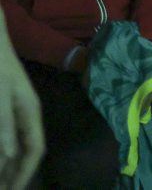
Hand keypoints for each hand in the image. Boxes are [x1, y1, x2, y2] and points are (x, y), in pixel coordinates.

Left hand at [0, 43, 44, 189]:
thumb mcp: (0, 94)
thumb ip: (4, 123)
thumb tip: (10, 154)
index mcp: (29, 112)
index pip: (33, 150)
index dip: (24, 174)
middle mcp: (22, 114)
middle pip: (23, 150)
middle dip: (13, 173)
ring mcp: (10, 110)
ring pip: (9, 144)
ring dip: (3, 164)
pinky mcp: (0, 105)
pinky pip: (1, 133)